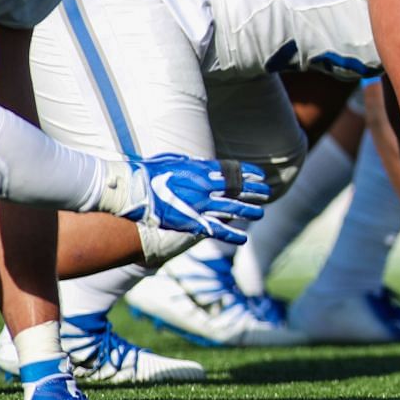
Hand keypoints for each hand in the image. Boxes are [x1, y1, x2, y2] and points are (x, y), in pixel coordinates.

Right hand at [102, 155, 271, 245]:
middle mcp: (205, 186)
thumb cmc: (148, 172)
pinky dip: (231, 234)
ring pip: (232, 209)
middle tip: (267, 193)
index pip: (233, 171)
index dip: (249, 174)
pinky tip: (243, 238)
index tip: (260, 176)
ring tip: (261, 213)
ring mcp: (199, 204)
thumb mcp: (172, 160)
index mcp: (201, 170)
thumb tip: (199, 162)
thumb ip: (189, 163)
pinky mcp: (191, 221)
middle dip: (254, 191)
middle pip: (237, 189)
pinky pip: (216, 229)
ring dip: (249, 211)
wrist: (132, 189)